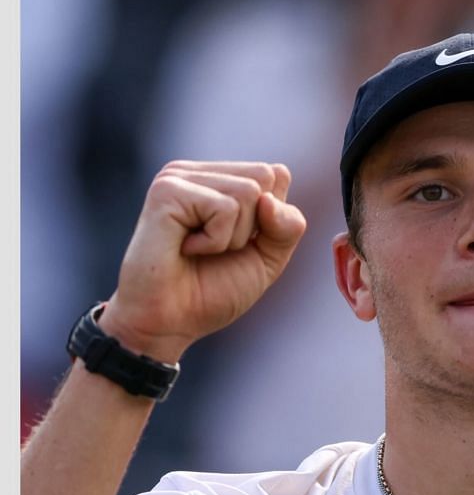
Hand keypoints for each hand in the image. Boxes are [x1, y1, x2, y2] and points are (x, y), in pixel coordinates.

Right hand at [102, 161, 307, 361]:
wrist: (170, 321)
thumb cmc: (212, 290)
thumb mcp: (268, 258)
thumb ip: (287, 226)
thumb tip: (267, 199)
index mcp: (218, 179)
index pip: (276, 174)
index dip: (272, 219)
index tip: (238, 244)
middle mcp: (197, 173)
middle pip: (265, 177)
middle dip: (254, 226)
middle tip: (217, 248)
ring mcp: (178, 177)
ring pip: (249, 192)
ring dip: (234, 237)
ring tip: (199, 249)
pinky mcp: (166, 191)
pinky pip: (225, 209)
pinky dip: (215, 241)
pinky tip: (186, 248)